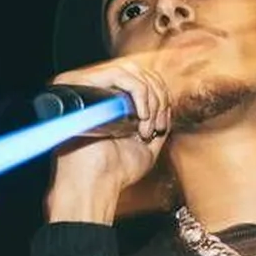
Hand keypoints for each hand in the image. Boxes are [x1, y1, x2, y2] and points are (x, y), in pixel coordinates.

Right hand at [44, 58, 171, 224]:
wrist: (96, 183)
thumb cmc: (118, 170)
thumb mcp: (147, 145)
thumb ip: (157, 123)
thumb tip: (168, 102)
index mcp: (113, 104)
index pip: (144, 80)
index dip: (160, 97)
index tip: (162, 126)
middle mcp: (102, 93)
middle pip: (142, 72)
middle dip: (159, 98)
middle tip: (158, 127)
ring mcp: (94, 88)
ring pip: (135, 72)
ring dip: (152, 100)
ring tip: (147, 128)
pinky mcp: (87, 87)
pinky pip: (123, 77)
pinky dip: (141, 95)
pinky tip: (140, 119)